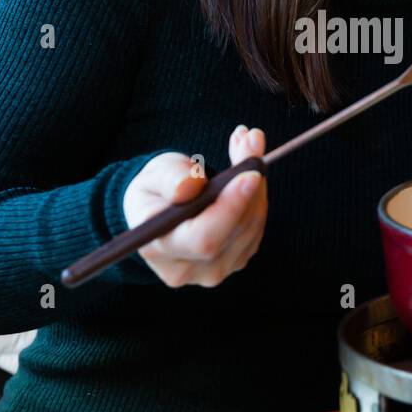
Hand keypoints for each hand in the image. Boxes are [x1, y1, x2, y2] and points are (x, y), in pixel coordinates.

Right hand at [122, 126, 266, 287]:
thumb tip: (191, 186)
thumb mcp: (153, 176)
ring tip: (248, 144)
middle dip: (251, 184)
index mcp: (159, 249)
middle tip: (251, 140)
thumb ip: (170, 179)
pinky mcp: (234, 261)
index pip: (204, 238)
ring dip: (258, 184)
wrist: (157, 211)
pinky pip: (256, 227)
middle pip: (235, 231)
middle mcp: (188, 269)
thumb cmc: (153, 191)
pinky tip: (249, 169)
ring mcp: (214, 271)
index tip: (250, 173)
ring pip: (252, 227)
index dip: (231, 207)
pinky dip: (258, 195)